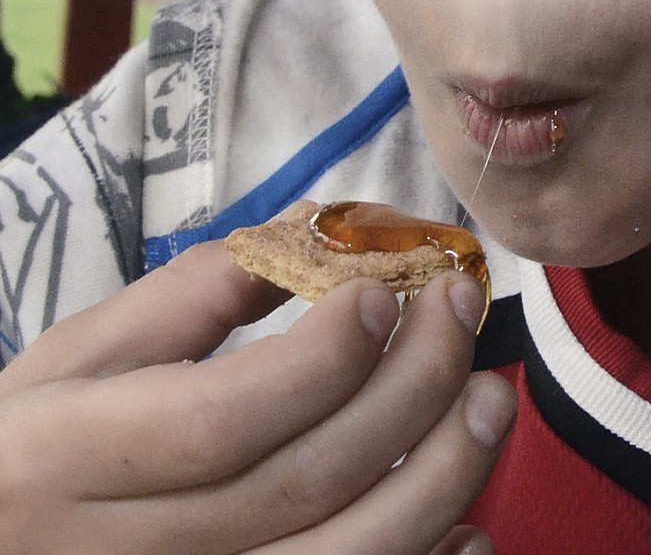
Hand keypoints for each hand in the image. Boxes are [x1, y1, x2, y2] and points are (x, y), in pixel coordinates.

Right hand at [0, 239, 514, 553]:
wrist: (4, 548)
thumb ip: (190, 297)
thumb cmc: (35, 446)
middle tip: (460, 307)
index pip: (221, 421)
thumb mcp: (76, 358)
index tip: (383, 291)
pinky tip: (471, 525)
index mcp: (73, 463)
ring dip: (444, 475)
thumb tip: (319, 238)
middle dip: (411, 386)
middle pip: (306, 482)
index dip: (322, 359)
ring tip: (491, 396)